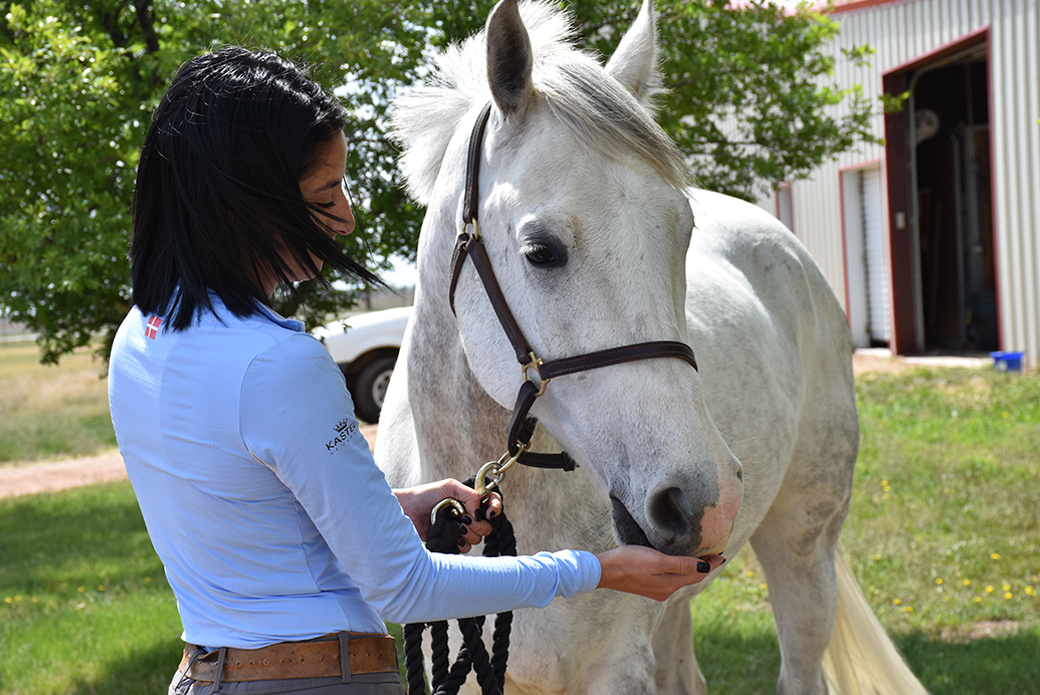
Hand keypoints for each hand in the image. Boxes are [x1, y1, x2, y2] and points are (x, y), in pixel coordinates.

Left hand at [393, 479, 503, 553]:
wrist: (406, 511)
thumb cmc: (424, 495)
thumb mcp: (449, 486)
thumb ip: (470, 495)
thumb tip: (480, 512)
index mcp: (469, 501)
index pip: (493, 504)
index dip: (495, 509)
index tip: (488, 513)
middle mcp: (467, 515)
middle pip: (487, 525)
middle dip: (479, 525)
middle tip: (464, 520)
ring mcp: (459, 529)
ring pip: (478, 538)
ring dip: (469, 534)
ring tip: (456, 528)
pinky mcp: (451, 541)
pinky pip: (465, 548)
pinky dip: (462, 545)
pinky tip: (454, 538)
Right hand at [595, 546, 724, 600]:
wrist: (603, 571)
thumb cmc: (628, 562)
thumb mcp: (657, 560)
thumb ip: (681, 565)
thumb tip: (705, 568)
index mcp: (670, 585)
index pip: (697, 574)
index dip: (710, 564)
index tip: (721, 553)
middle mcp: (665, 590)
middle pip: (691, 577)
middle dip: (704, 566)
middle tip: (715, 553)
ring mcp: (657, 589)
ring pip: (682, 578)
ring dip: (693, 568)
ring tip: (701, 556)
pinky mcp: (648, 585)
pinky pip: (671, 578)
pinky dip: (680, 570)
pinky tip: (679, 562)